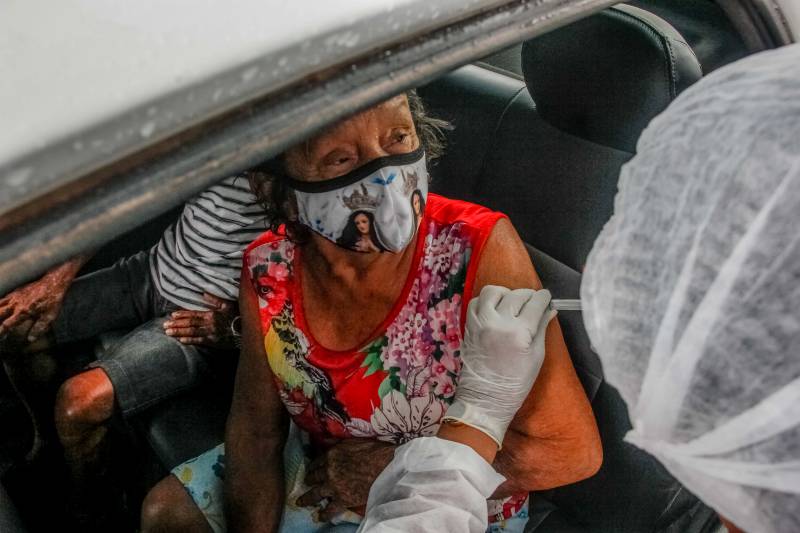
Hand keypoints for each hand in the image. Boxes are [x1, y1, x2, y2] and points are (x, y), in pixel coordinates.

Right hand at [0, 273, 69, 344]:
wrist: (54, 282)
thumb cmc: (53, 299)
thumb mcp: (50, 316)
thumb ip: (39, 328)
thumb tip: (30, 339)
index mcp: (23, 312)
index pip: (7, 325)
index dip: (1, 332)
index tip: (1, 338)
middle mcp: (16, 304)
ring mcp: (15, 296)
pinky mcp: (16, 291)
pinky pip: (3, 298)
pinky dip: (0, 303)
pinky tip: (1, 307)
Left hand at [163, 293, 237, 347]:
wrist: (247, 330)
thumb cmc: (238, 316)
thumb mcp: (228, 304)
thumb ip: (215, 299)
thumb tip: (203, 292)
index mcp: (212, 314)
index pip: (193, 314)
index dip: (182, 314)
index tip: (172, 315)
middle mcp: (209, 324)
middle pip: (190, 323)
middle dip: (176, 324)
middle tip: (164, 325)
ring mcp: (211, 333)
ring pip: (192, 332)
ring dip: (179, 332)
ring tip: (168, 332)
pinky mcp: (214, 342)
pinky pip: (200, 341)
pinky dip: (190, 340)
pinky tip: (181, 340)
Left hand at [297, 439, 395, 520]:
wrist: (385, 466)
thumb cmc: (373, 451)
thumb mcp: (353, 441)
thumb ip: (338, 443)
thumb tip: (327, 440)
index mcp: (331, 455)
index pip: (316, 462)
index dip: (313, 467)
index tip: (311, 470)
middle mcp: (328, 470)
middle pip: (313, 477)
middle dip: (309, 480)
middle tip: (306, 483)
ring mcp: (334, 486)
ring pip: (315, 494)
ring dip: (307, 498)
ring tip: (301, 502)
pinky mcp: (342, 500)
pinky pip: (329, 509)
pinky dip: (323, 514)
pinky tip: (319, 517)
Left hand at [444, 285, 555, 446]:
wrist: (485, 398)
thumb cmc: (515, 383)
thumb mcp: (536, 357)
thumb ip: (542, 329)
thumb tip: (550, 310)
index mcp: (519, 333)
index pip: (535, 304)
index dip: (544, 298)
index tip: (547, 297)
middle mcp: (498, 323)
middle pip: (516, 296)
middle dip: (528, 295)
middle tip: (533, 302)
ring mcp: (480, 323)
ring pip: (492, 292)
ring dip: (505, 293)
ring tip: (512, 302)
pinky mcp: (469, 326)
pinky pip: (476, 302)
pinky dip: (486, 300)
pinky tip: (495, 308)